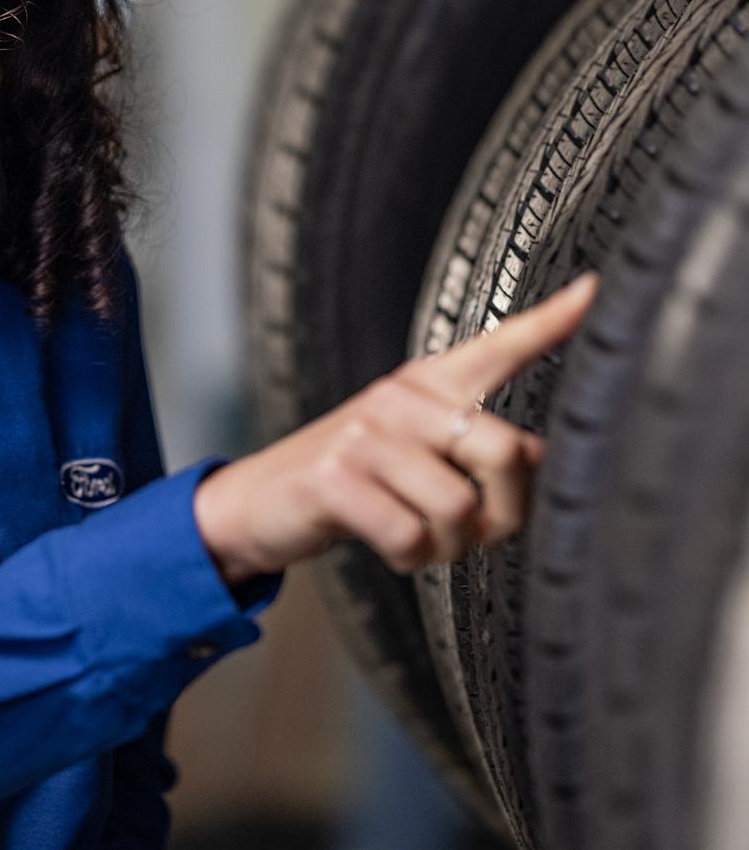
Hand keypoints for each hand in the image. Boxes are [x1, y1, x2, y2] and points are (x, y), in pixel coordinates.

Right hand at [194, 273, 598, 586]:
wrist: (257, 501)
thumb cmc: (352, 480)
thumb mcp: (415, 452)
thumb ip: (479, 449)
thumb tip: (539, 458)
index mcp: (426, 386)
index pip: (497, 347)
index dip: (548, 323)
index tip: (593, 290)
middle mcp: (399, 400)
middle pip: (504, 452)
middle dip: (505, 514)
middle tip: (478, 533)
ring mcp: (363, 437)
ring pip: (457, 508)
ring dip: (449, 546)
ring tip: (426, 542)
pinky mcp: (333, 479)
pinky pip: (409, 534)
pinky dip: (409, 558)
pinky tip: (393, 549)